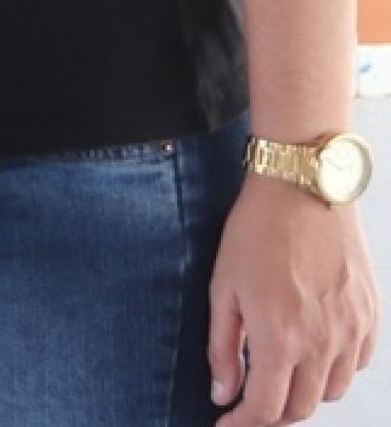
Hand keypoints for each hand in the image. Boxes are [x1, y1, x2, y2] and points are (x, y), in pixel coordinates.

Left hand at [208, 173, 378, 422]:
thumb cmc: (256, 232)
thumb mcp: (223, 288)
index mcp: (281, 339)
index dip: (243, 424)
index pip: (267, 409)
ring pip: (332, 391)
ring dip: (304, 394)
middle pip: (302, 408)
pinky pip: (357, 364)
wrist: (304, 190)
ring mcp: (352, 331)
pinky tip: (311, 353)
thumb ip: (224, 347)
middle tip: (248, 403)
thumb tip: (223, 392)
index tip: (225, 423)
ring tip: (279, 375)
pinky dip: (334, 371)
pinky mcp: (370, 316)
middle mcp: (324, 343)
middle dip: (272, 415)